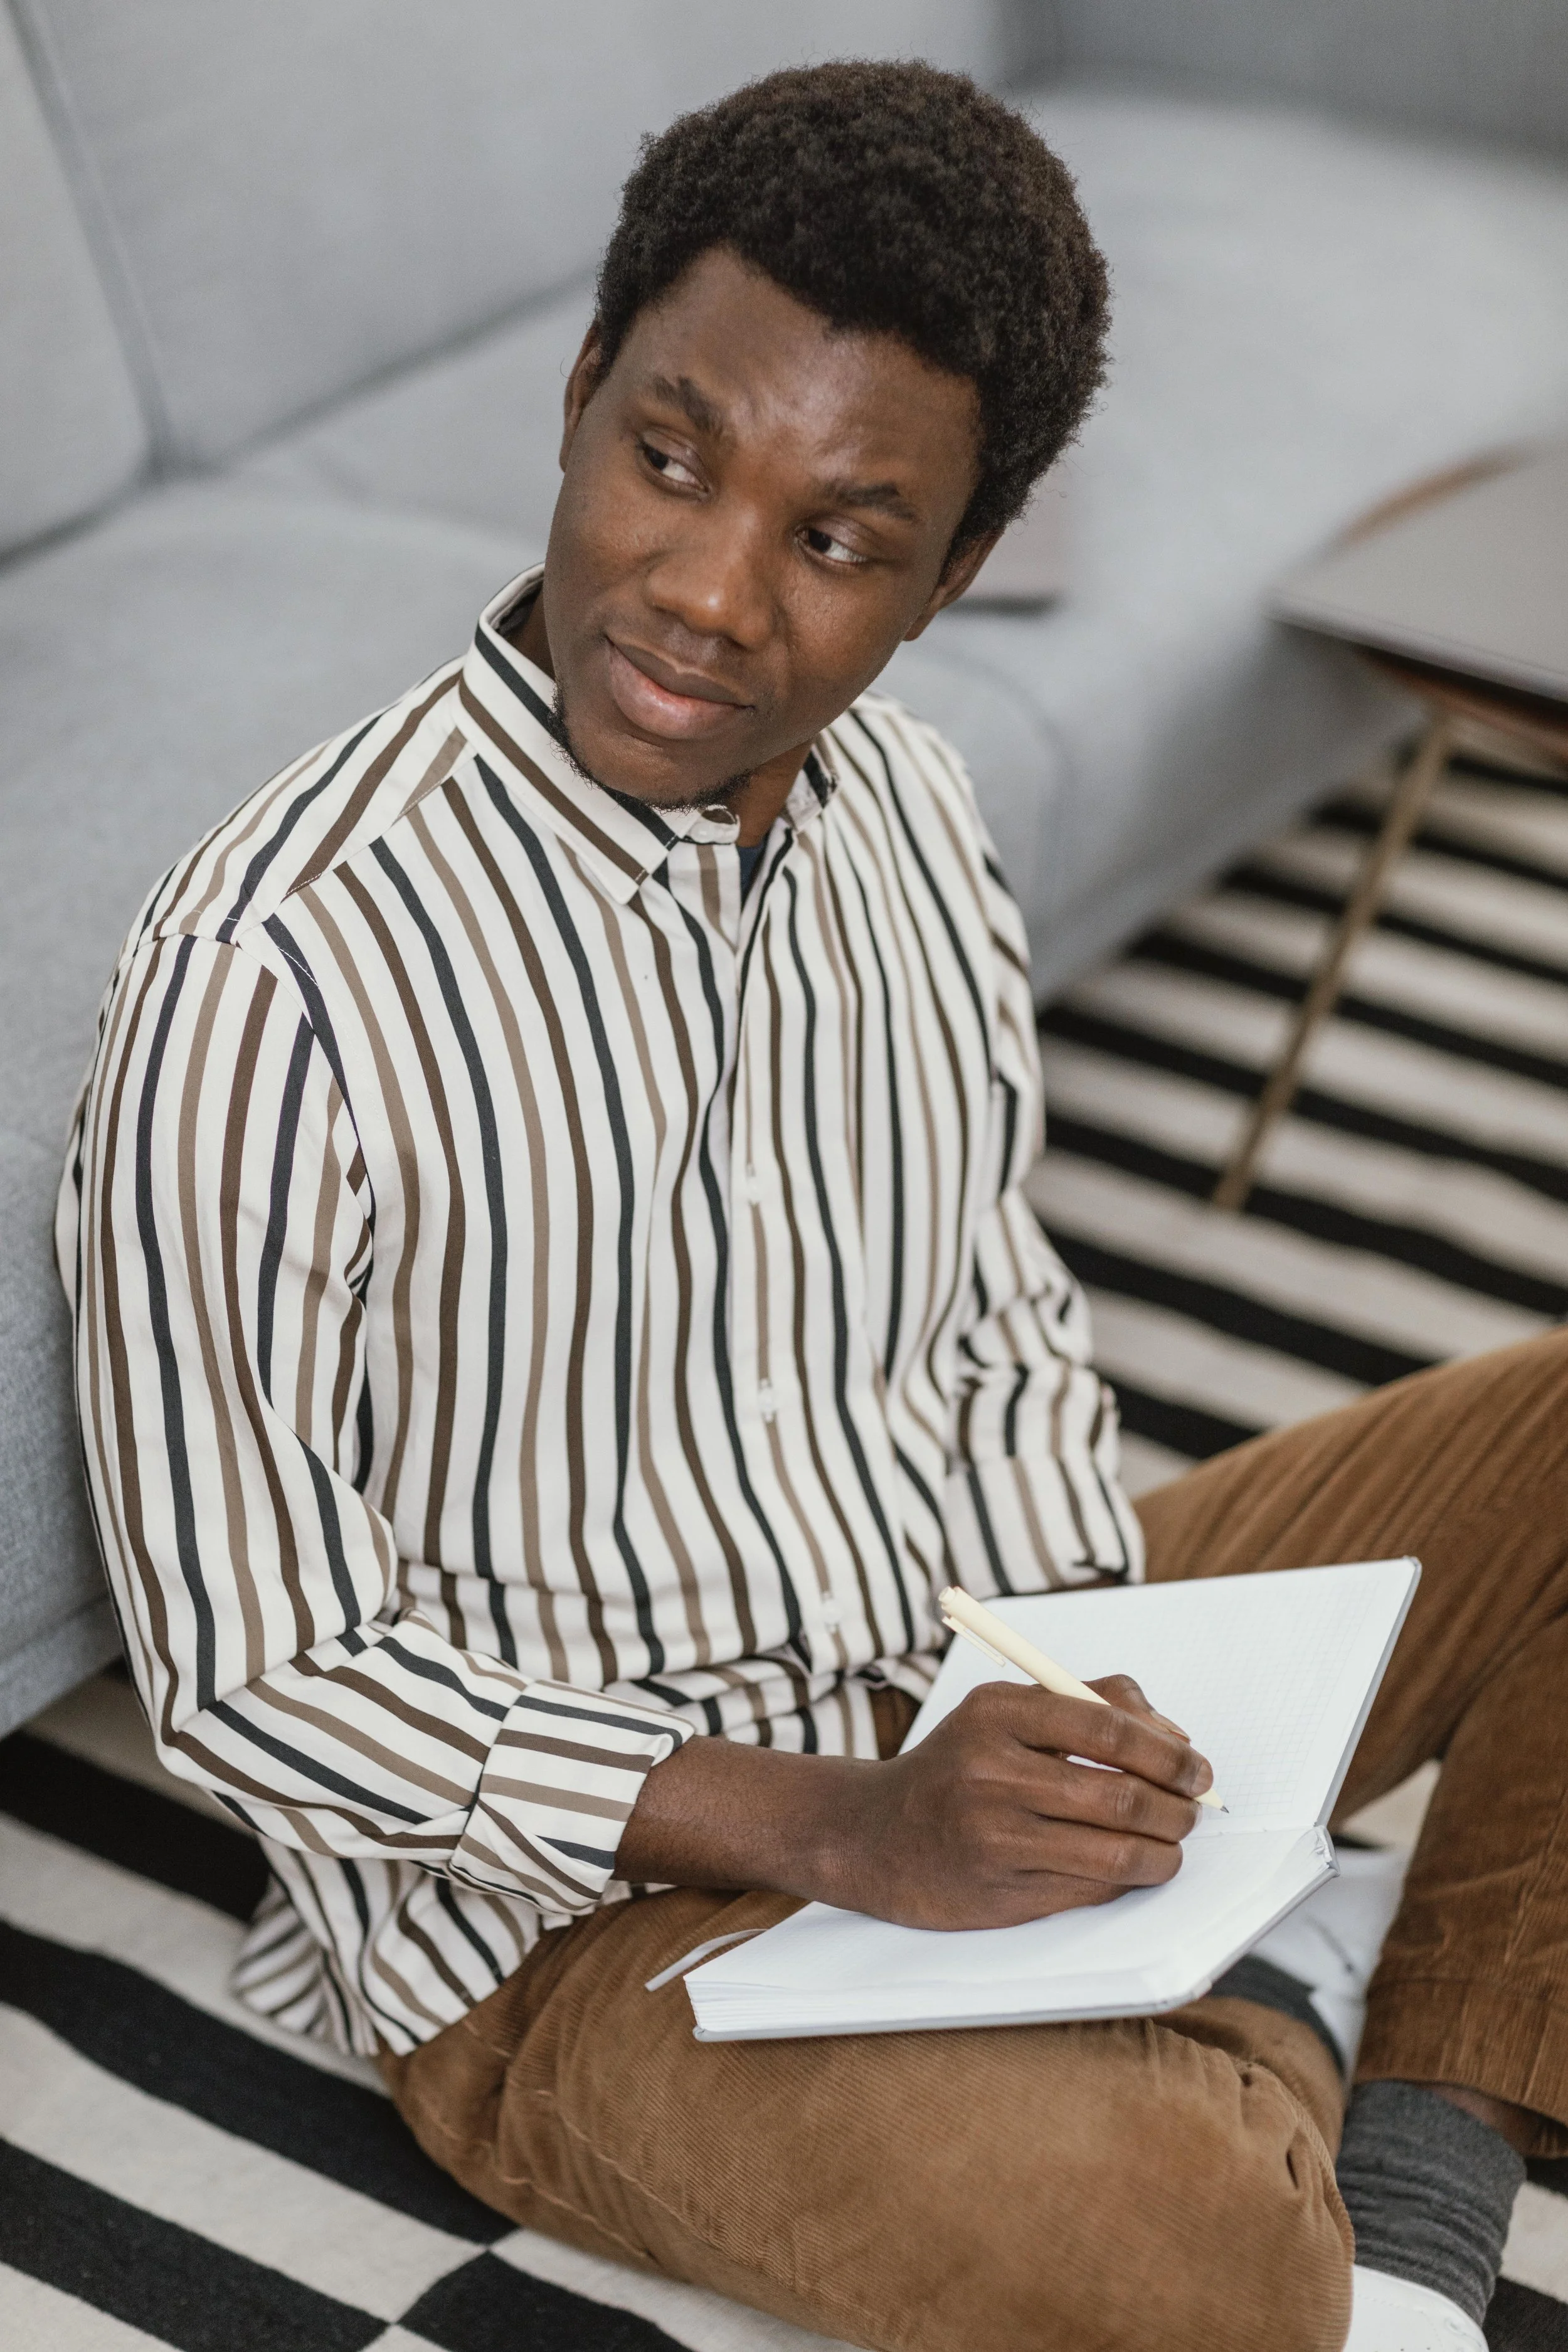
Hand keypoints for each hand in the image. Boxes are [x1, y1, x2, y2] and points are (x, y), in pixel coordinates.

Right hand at [616, 1674, 1212, 1930]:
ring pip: (1115, 1852)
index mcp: (996, 1713)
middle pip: (1120, 1795)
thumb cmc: (957, 1767)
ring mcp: (995, 1837)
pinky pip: (1091, 1888)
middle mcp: (991, 1772)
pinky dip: (1126, 1880)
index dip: (1166, 1750)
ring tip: (1170, 1844)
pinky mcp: (1002, 1892)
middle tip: (1193, 1808)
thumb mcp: (1005, 1712)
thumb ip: (1089, 1703)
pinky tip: (1130, 1868)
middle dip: (1175, 1806)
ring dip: (1162, 1852)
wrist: (873, 1837)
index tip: (1195, 1765)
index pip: (1106, 1726)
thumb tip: (1174, 1736)